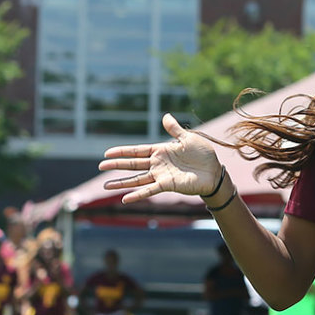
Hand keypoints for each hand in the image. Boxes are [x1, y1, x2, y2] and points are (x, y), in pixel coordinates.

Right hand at [99, 113, 222, 203]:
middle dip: (116, 165)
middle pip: (133, 164)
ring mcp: (161, 175)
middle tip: (100, 166)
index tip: (107, 152)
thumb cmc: (203, 154)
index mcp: (161, 150)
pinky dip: (138, 195)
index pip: (137, 151)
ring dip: (122, 183)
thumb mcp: (188, 138)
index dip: (122, 151)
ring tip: (106, 186)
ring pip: (137, 179)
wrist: (215, 171)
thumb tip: (165, 116)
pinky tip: (125, 199)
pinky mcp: (167, 185)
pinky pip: (149, 190)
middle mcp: (158, 164)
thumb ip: (174, 129)